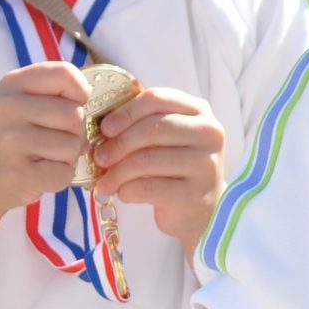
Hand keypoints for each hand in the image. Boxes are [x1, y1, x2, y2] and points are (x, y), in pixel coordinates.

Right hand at [0, 62, 88, 219]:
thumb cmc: (13, 136)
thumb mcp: (24, 101)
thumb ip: (56, 92)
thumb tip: (93, 101)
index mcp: (12, 84)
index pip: (65, 73)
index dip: (80, 91)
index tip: (73, 104)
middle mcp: (7, 108)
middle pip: (74, 114)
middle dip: (75, 132)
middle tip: (55, 139)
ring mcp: (10, 142)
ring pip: (73, 145)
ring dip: (68, 156)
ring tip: (45, 157)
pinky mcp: (18, 174)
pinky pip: (64, 173)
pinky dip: (60, 177)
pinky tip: (40, 174)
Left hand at [92, 87, 227, 242]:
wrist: (201, 208)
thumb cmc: (175, 167)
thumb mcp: (166, 138)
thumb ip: (142, 124)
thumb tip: (101, 126)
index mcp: (198, 111)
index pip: (157, 99)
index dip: (126, 112)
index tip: (105, 128)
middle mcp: (209, 133)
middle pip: (152, 128)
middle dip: (119, 144)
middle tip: (99, 157)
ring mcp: (205, 165)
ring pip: (148, 160)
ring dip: (118, 172)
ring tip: (105, 182)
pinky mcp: (194, 194)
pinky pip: (148, 188)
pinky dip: (127, 191)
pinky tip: (122, 194)